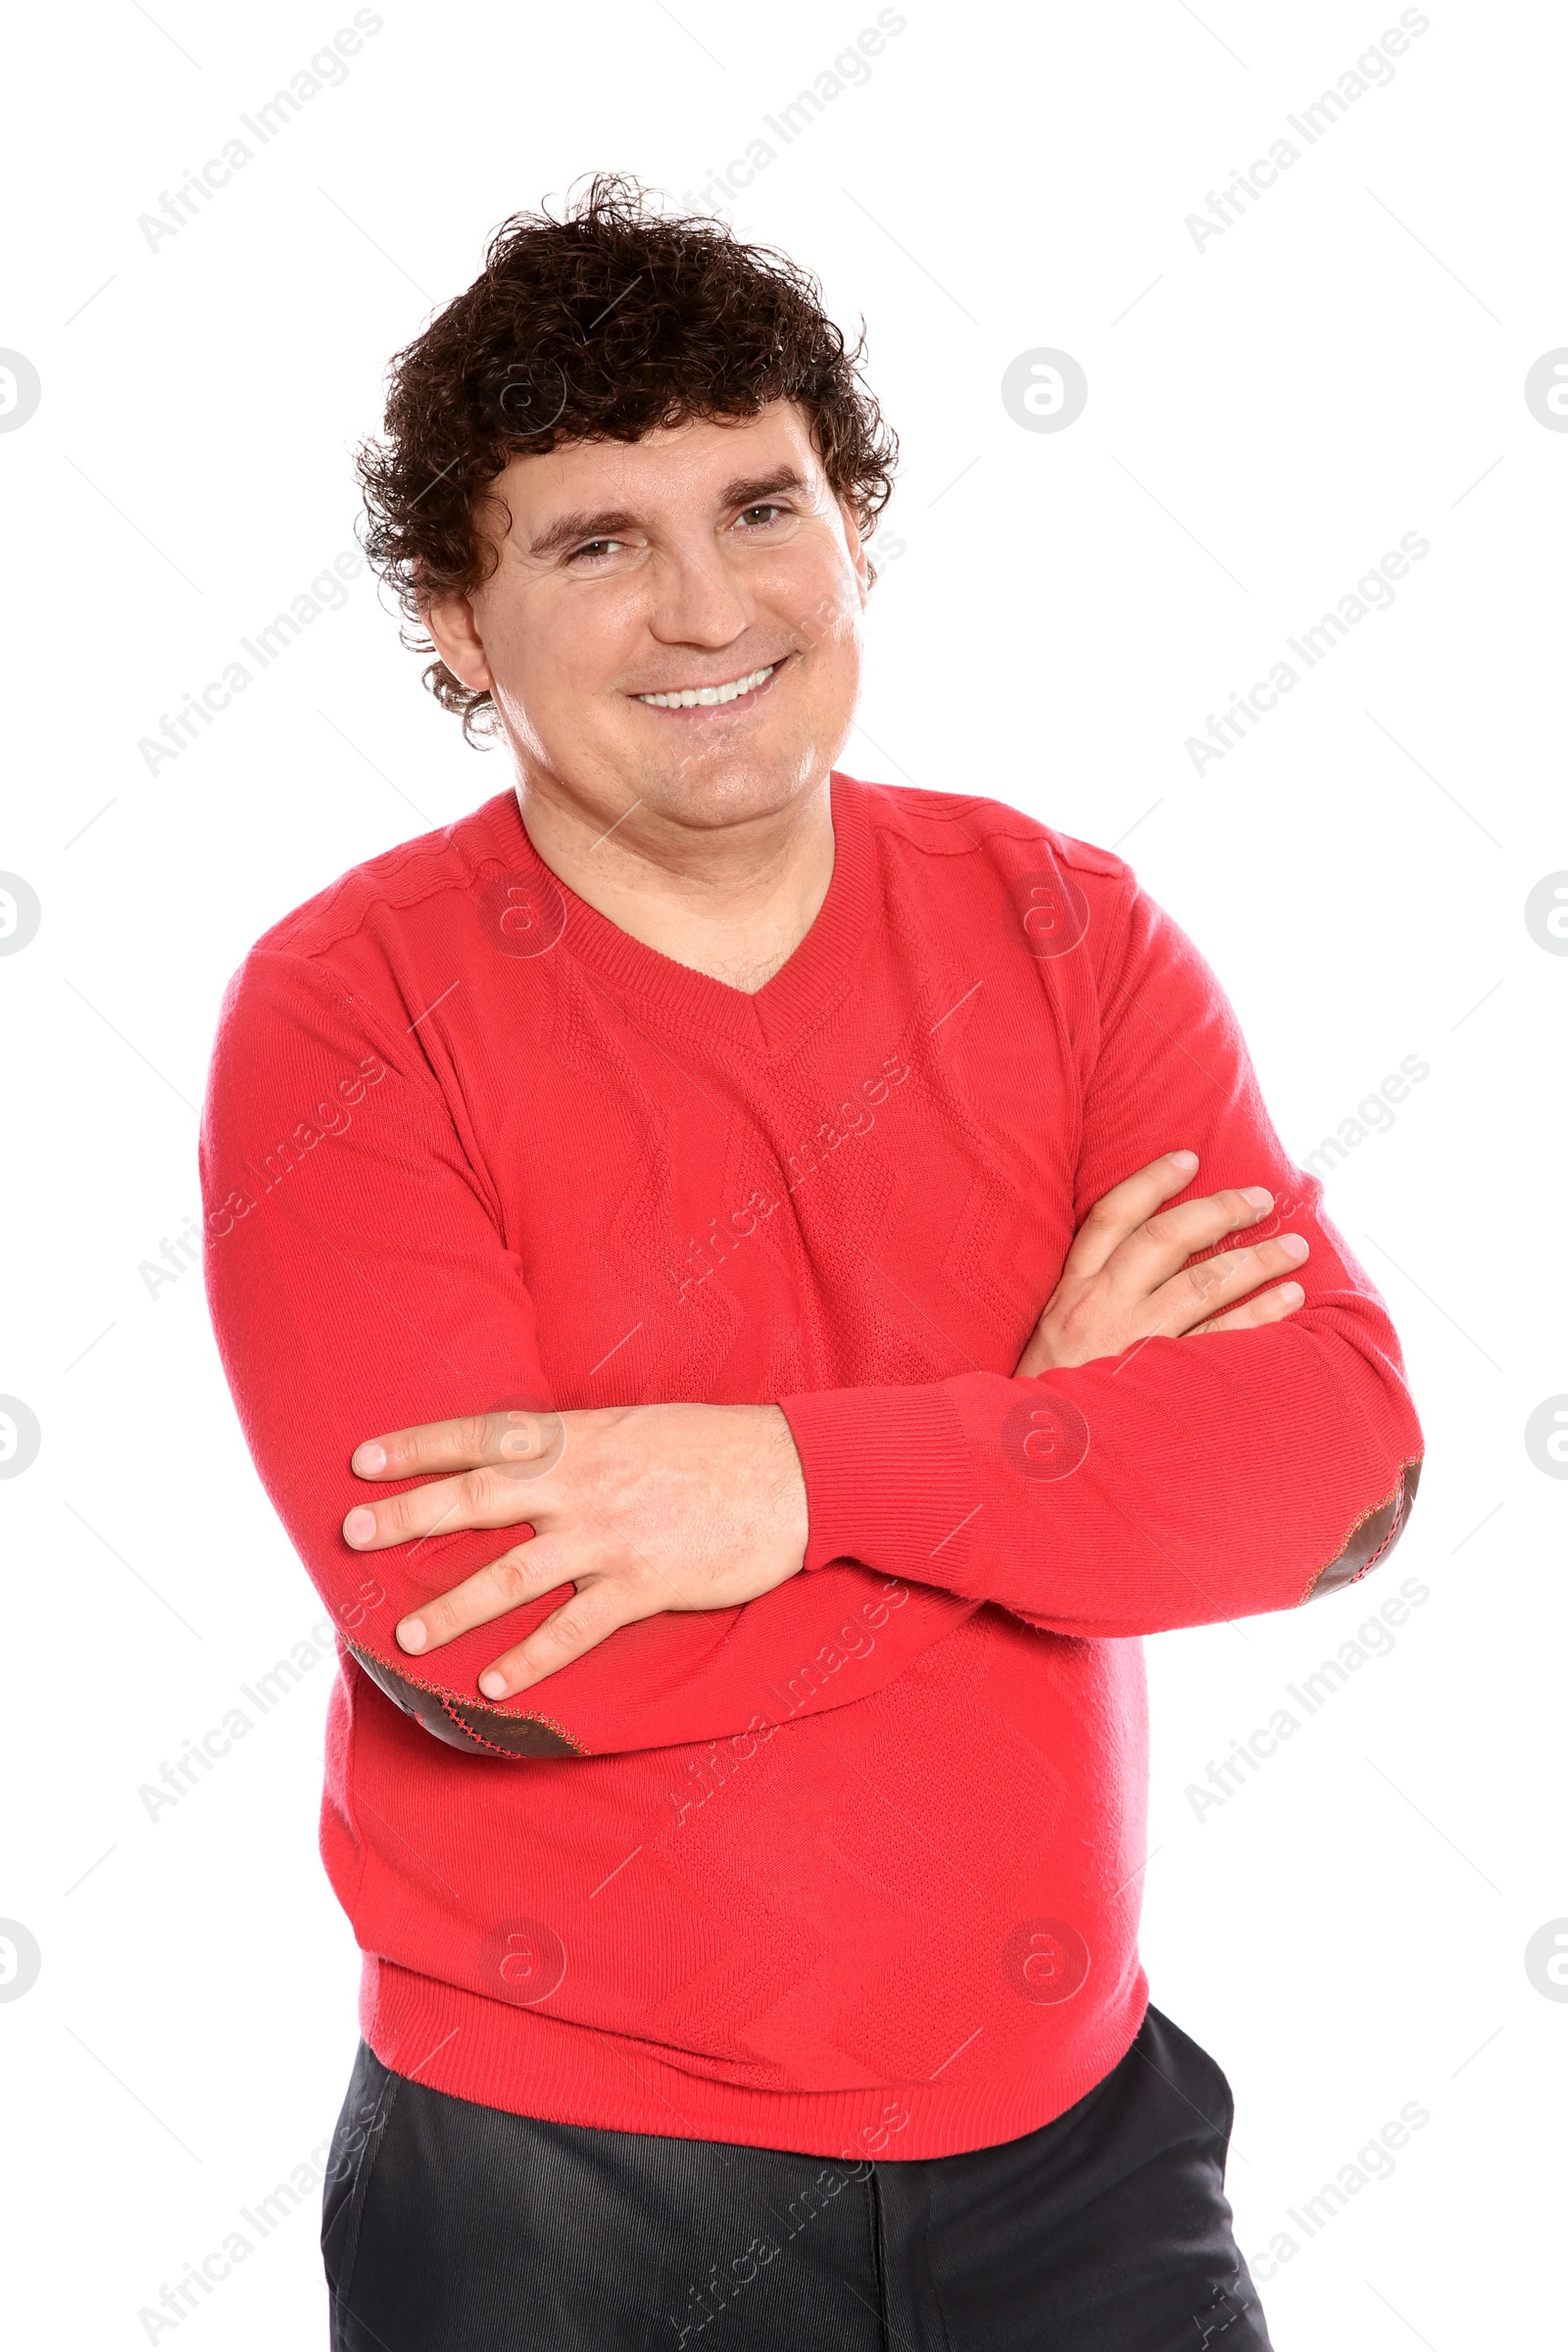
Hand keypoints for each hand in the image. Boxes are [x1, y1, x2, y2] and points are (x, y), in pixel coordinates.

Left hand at [342, 1402, 806, 1696]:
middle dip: (408, 1518)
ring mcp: (609, 1536)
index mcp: (578, 1436)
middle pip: (476, 1499)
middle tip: (352, 1535)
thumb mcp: (636, 1426)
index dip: (417, 1447)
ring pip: (512, 1575)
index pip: (480, 1435)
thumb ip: (578, 1446)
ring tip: (406, 1636)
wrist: (795, 1473)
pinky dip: (530, 1658)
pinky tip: (494, 1682)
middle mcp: (582, 1482)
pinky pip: (573, 1630)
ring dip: (454, 1608)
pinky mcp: (643, 1584)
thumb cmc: (717, 1448)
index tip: (362, 1461)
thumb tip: (522, 1463)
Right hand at [1015, 1150, 1308, 1375]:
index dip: (1151, 1181)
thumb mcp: (1050, 1339)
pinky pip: (1223, 1337)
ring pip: (1203, 1282)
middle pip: (1165, 1239)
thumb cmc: (1049, 1398)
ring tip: (1295, 1247)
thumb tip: (1148, 1264)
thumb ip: (1088, 1299)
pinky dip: (1261, 1313)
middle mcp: (1100, 1308)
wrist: (1032, 1463)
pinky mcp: (1161, 1381)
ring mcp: (1132, 1343)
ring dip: (1256, 1259)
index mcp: (1070, 1292)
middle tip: (1262, 1198)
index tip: (1189, 1157)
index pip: (1110, 1217)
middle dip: (1219, 1211)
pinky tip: (1290, 1299)